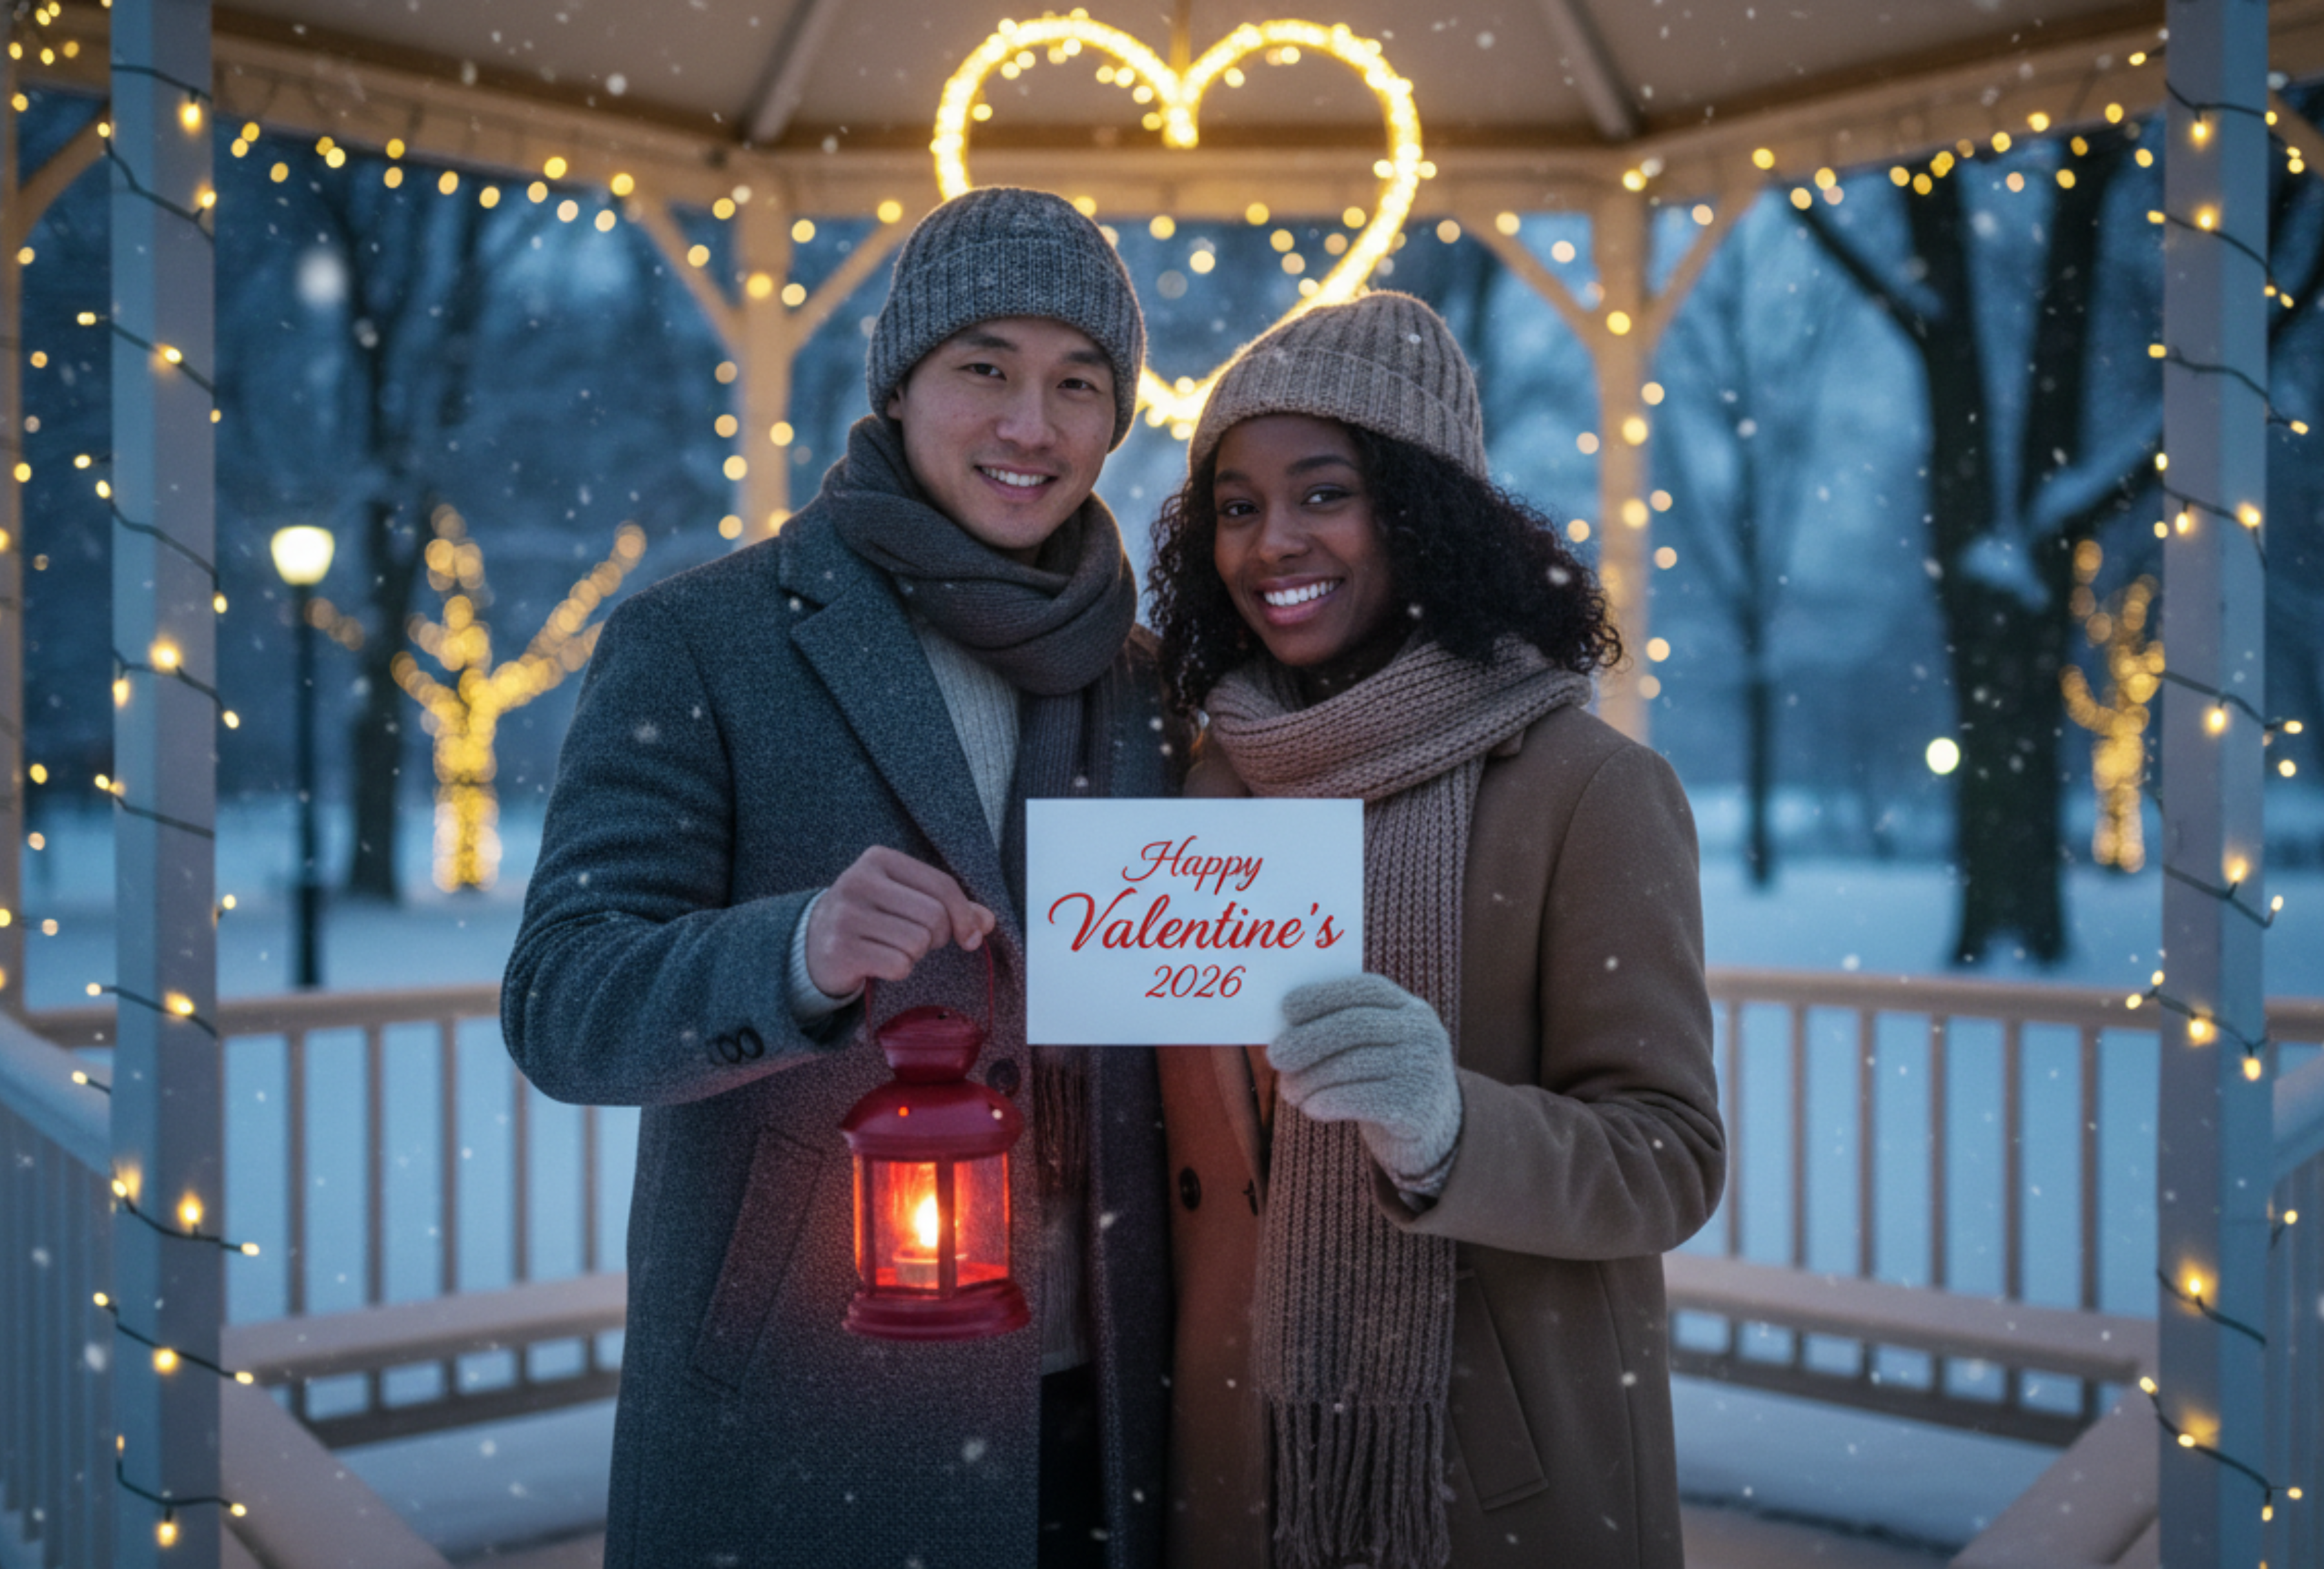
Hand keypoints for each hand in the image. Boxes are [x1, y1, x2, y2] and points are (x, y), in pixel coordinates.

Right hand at [803, 847, 995, 996]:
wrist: (812, 941)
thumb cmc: (869, 916)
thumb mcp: (905, 898)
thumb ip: (949, 906)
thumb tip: (987, 921)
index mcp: (879, 859)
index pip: (942, 886)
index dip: (965, 915)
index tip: (970, 936)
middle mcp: (859, 881)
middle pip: (934, 916)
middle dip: (938, 937)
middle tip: (920, 941)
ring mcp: (847, 916)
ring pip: (917, 943)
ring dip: (915, 955)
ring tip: (894, 947)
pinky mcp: (840, 949)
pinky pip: (898, 965)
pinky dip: (898, 970)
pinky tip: (880, 962)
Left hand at [1268, 973, 1460, 1189]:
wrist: (1436, 1134)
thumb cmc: (1389, 1082)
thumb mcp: (1379, 1047)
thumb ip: (1346, 1031)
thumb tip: (1284, 1031)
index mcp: (1411, 1009)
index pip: (1366, 989)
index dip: (1324, 995)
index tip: (1287, 1008)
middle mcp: (1422, 1033)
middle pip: (1353, 1026)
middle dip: (1307, 1040)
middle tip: (1276, 1057)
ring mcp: (1422, 1069)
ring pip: (1350, 1065)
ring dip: (1309, 1079)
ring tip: (1288, 1091)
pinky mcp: (1416, 1108)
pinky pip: (1357, 1099)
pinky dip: (1326, 1102)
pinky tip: (1311, 1108)